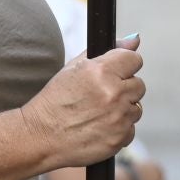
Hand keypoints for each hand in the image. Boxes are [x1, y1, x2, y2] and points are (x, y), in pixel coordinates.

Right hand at [22, 34, 143, 170]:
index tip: (116, 72)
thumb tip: (134, 40)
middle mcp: (113, 93)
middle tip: (102, 95)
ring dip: (123, 109)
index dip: (124, 65)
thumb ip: (108, 52)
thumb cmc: (54, 101)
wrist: (40, 136)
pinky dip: (119, 128)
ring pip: (136, 108)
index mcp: (101, 71)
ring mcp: (118, 118)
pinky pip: (131, 129)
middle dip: (123, 88)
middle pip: (139, 84)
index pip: (134, 59)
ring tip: (98, 113)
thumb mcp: (74, 68)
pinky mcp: (120, 138)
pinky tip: (99, 127)